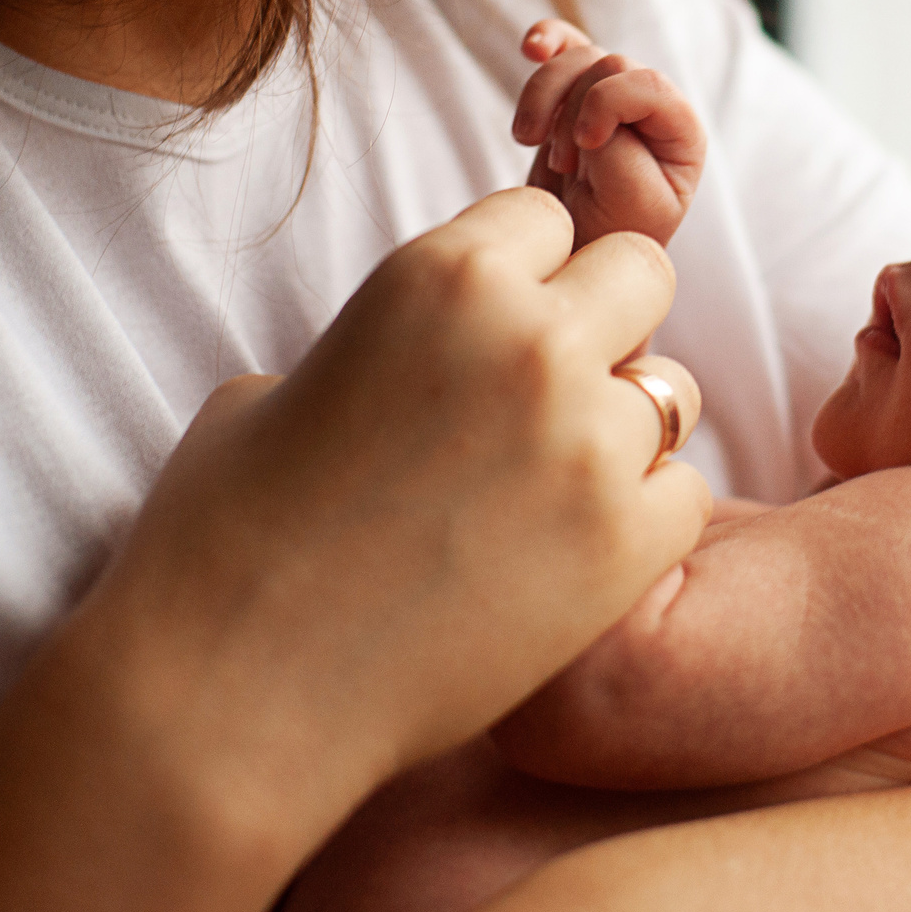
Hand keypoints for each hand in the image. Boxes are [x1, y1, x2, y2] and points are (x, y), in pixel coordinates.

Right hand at [0, 189, 710, 911]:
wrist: (230, 694)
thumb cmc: (223, 538)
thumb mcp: (277, 384)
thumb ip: (383, 343)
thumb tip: (422, 356)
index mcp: (441, 274)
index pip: (549, 218)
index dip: (525, 274)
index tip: (493, 331)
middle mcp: (529, 338)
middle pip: (641, 274)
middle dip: (603, 325)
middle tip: (544, 400)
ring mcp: (587, 441)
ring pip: (673, 393)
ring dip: (624, 432)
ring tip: (545, 493)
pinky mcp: (625, 545)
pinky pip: (687, 494)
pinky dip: (642, 524)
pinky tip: (567, 558)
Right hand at [514, 20, 706, 249]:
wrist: (571, 253)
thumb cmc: (611, 239)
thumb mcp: (630, 206)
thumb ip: (619, 153)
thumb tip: (589, 110)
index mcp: (681, 132)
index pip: (649, 84)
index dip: (608, 103)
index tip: (584, 148)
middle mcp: (653, 107)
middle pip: (609, 65)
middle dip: (573, 110)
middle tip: (564, 164)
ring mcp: (613, 95)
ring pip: (577, 56)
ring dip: (543, 94)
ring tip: (530, 140)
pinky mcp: (573, 94)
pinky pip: (564, 47)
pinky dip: (546, 41)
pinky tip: (531, 47)